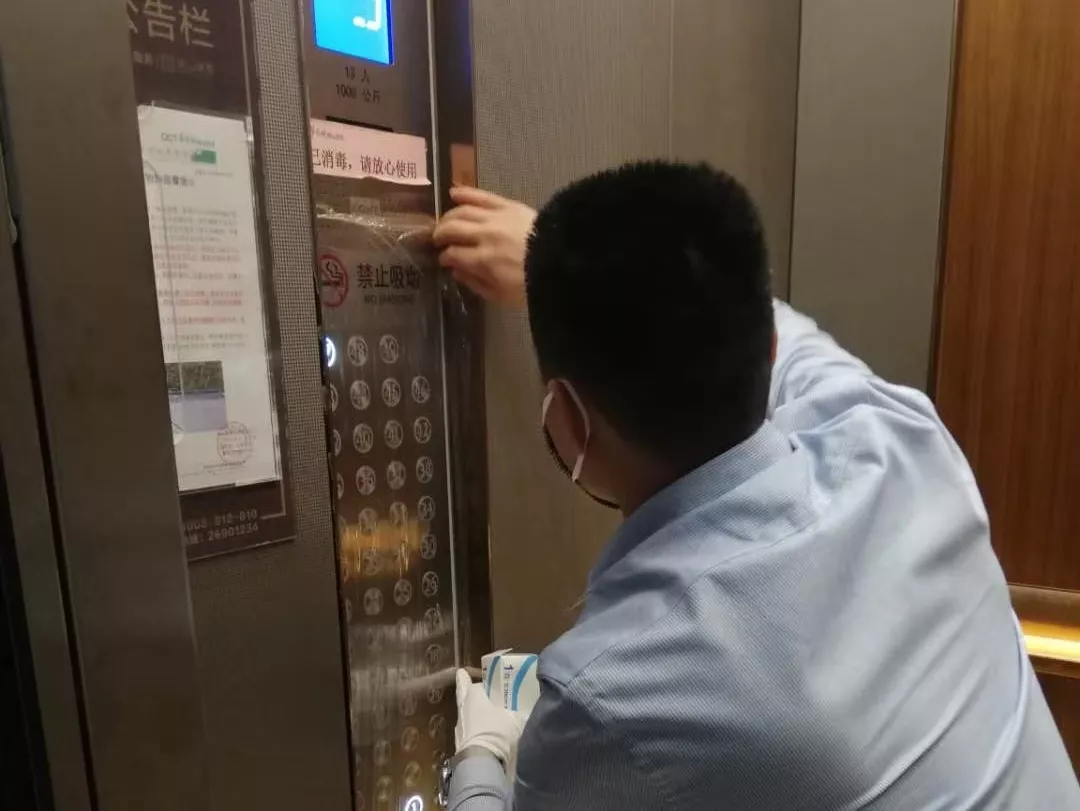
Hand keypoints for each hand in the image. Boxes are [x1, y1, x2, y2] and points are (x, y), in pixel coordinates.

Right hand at [433, 187, 535, 305]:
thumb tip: (456, 271)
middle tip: (436, 239)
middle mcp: (484, 236)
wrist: (563, 261)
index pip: (453, 254)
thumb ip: (476, 284)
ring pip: (463, 211)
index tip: (443, 259)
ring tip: (444, 222)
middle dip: (440, 235)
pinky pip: (483, 195)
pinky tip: (453, 192)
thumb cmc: (532, 284)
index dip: (444, 256)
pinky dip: (466, 192)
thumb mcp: (502, 295)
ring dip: (448, 216)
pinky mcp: (508, 205)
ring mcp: (496, 218)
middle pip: (452, 229)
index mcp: (483, 260)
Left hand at [454, 668, 523, 765]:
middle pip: (462, 696)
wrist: (481, 762)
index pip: (467, 681)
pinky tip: (485, 737)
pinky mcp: (459, 745)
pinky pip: (468, 733)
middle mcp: (462, 709)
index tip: (468, 673)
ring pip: (465, 716)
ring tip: (487, 718)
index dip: (469, 677)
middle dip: (467, 693)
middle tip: (474, 690)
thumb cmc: (497, 731)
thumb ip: (520, 711)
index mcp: (473, 695)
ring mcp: (459, 728)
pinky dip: (475, 733)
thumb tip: (526, 710)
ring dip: (473, 716)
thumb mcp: (516, 719)